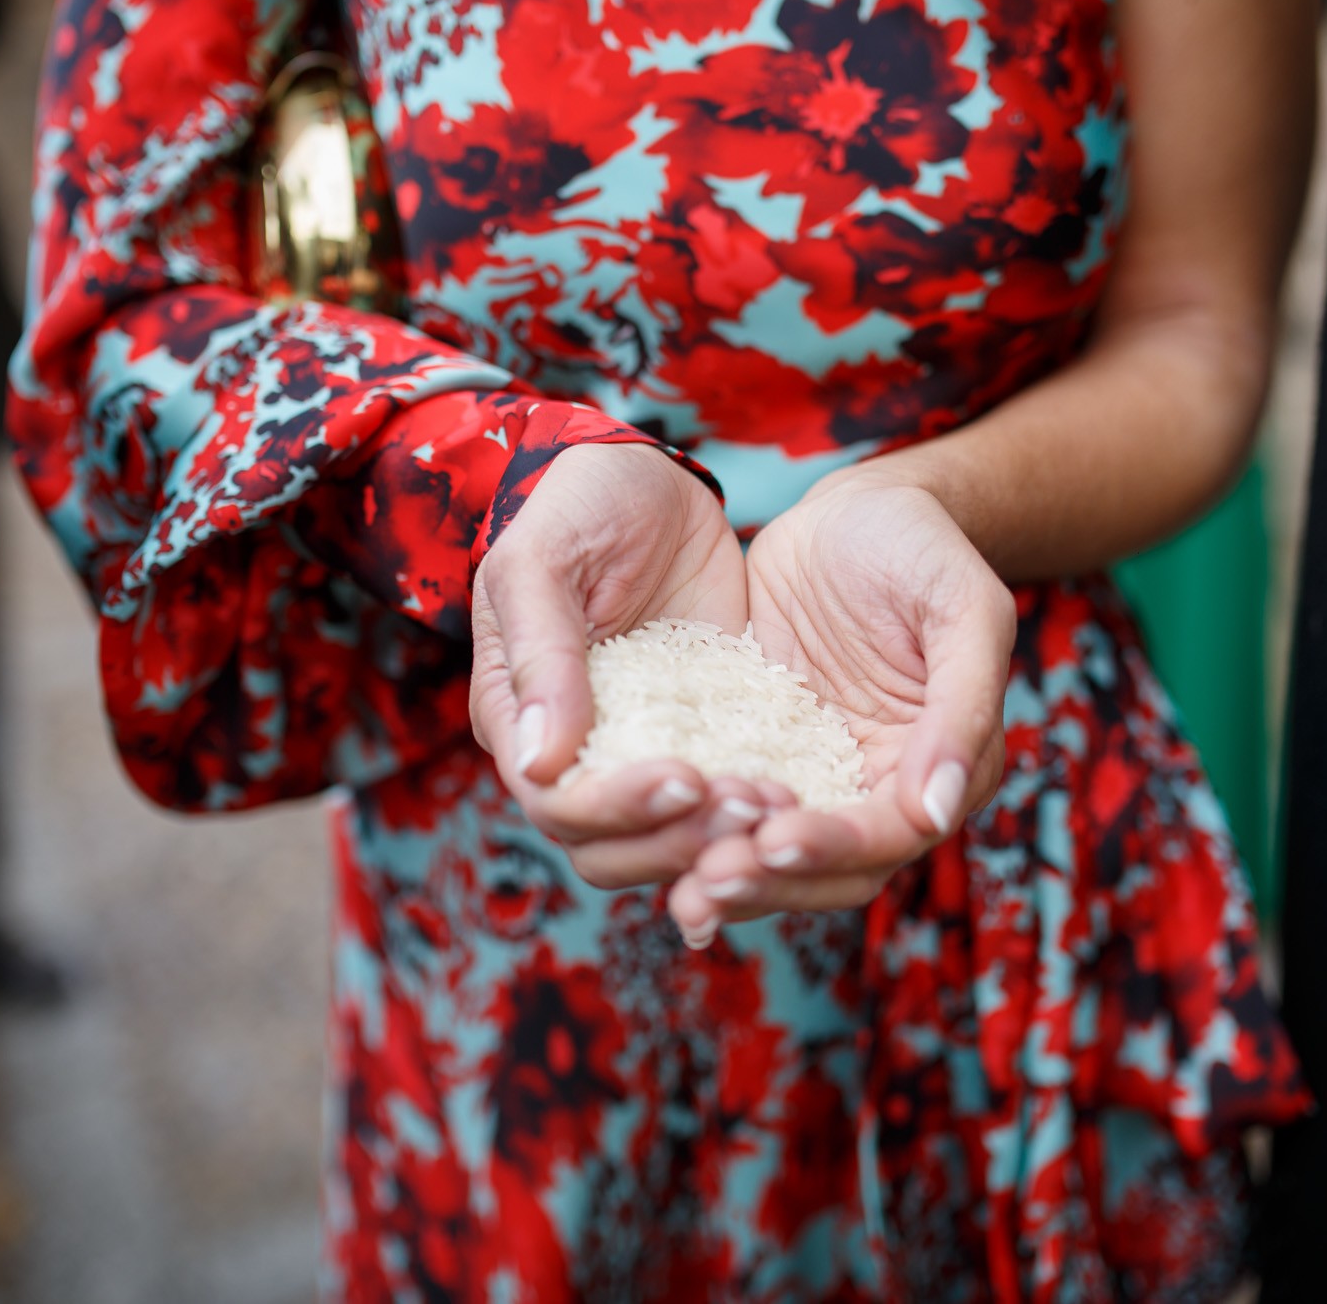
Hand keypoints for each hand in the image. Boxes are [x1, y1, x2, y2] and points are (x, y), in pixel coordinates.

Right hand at [471, 443, 776, 887]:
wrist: (643, 478)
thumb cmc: (572, 507)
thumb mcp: (541, 562)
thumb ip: (541, 657)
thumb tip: (540, 764)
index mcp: (520, 722)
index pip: (559, 804)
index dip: (619, 809)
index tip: (689, 777)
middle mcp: (579, 754)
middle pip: (614, 848)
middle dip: (681, 840)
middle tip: (754, 803)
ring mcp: (645, 749)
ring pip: (672, 839)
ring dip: (723, 837)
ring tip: (783, 803)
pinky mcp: (708, 734)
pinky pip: (726, 793)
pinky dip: (759, 807)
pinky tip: (806, 794)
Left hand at [667, 471, 1014, 940]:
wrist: (855, 510)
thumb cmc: (923, 547)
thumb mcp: (963, 609)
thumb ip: (963, 707)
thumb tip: (934, 814)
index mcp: (946, 769)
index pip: (890, 835)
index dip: (835, 847)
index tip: (774, 842)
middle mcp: (880, 789)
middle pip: (828, 871)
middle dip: (769, 882)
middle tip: (705, 882)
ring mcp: (815, 775)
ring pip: (773, 854)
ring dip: (728, 874)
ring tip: (678, 887)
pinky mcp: (759, 751)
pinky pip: (726, 803)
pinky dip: (692, 831)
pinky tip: (644, 840)